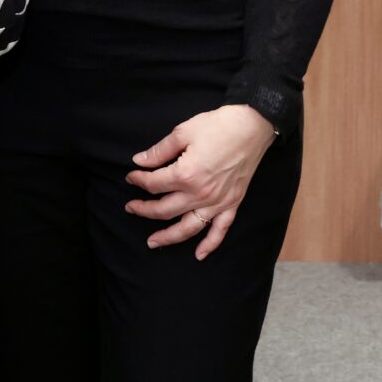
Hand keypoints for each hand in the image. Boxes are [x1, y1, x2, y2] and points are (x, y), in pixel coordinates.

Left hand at [124, 104, 278, 258]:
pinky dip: (209, 245)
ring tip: (153, 242)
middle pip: (164, 210)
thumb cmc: (217, 126)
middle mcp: (200, 194)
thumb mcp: (182, 132)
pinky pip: (219, 231)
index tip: (131, 177)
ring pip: (188, 228)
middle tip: (131, 208)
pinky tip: (199, 255)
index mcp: (185, 175)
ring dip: (168, 237)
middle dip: (144, 210)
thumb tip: (139, 161)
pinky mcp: (232, 204)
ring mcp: (217, 203)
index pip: (153, 184)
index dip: (138, 180)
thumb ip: (159, 151)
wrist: (251, 127)